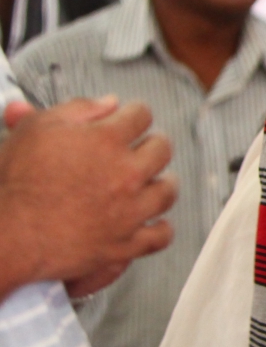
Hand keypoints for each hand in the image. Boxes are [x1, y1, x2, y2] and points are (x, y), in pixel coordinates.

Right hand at [0, 97, 175, 291]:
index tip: (131, 117)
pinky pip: (161, 236)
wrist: (7, 234)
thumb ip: (77, 108)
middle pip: (162, 149)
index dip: (134, 113)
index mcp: (107, 141)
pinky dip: (161, 228)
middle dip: (152, 143)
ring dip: (162, 182)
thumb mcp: (36, 129)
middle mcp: (127, 173)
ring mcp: (130, 210)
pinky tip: (155, 222)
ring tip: (153, 181)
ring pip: (167, 191)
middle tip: (143, 147)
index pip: (141, 115)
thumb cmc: (14, 182)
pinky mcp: (126, 243)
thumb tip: (110, 103)